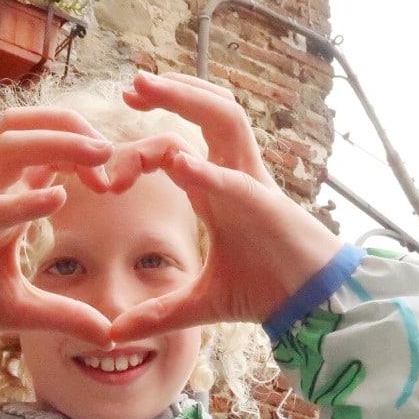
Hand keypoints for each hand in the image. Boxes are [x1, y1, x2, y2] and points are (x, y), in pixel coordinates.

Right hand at [0, 108, 115, 345]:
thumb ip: (67, 316)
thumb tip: (110, 336)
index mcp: (6, 197)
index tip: (114, 179)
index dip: (82, 147)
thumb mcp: (26, 310)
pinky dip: (22, 201)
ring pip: (8, 146)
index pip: (43, 145)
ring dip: (56, 142)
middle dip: (70, 124)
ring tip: (97, 155)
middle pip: (23, 124)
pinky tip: (57, 199)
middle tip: (109, 153)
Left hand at [109, 72, 342, 340]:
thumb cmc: (265, 291)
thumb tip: (114, 334)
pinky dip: (206, 170)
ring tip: (148, 86)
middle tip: (130, 85)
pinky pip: (235, 179)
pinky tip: (176, 162)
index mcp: (216, 189)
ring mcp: (253, 184)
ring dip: (187, 99)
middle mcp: (235, 174)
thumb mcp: (198, 304)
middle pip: (207, 112)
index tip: (106, 176)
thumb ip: (157, 314)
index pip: (173, 148)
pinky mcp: (267, 207)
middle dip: (170, 92)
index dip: (138, 153)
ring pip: (225, 118)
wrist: (312, 306)